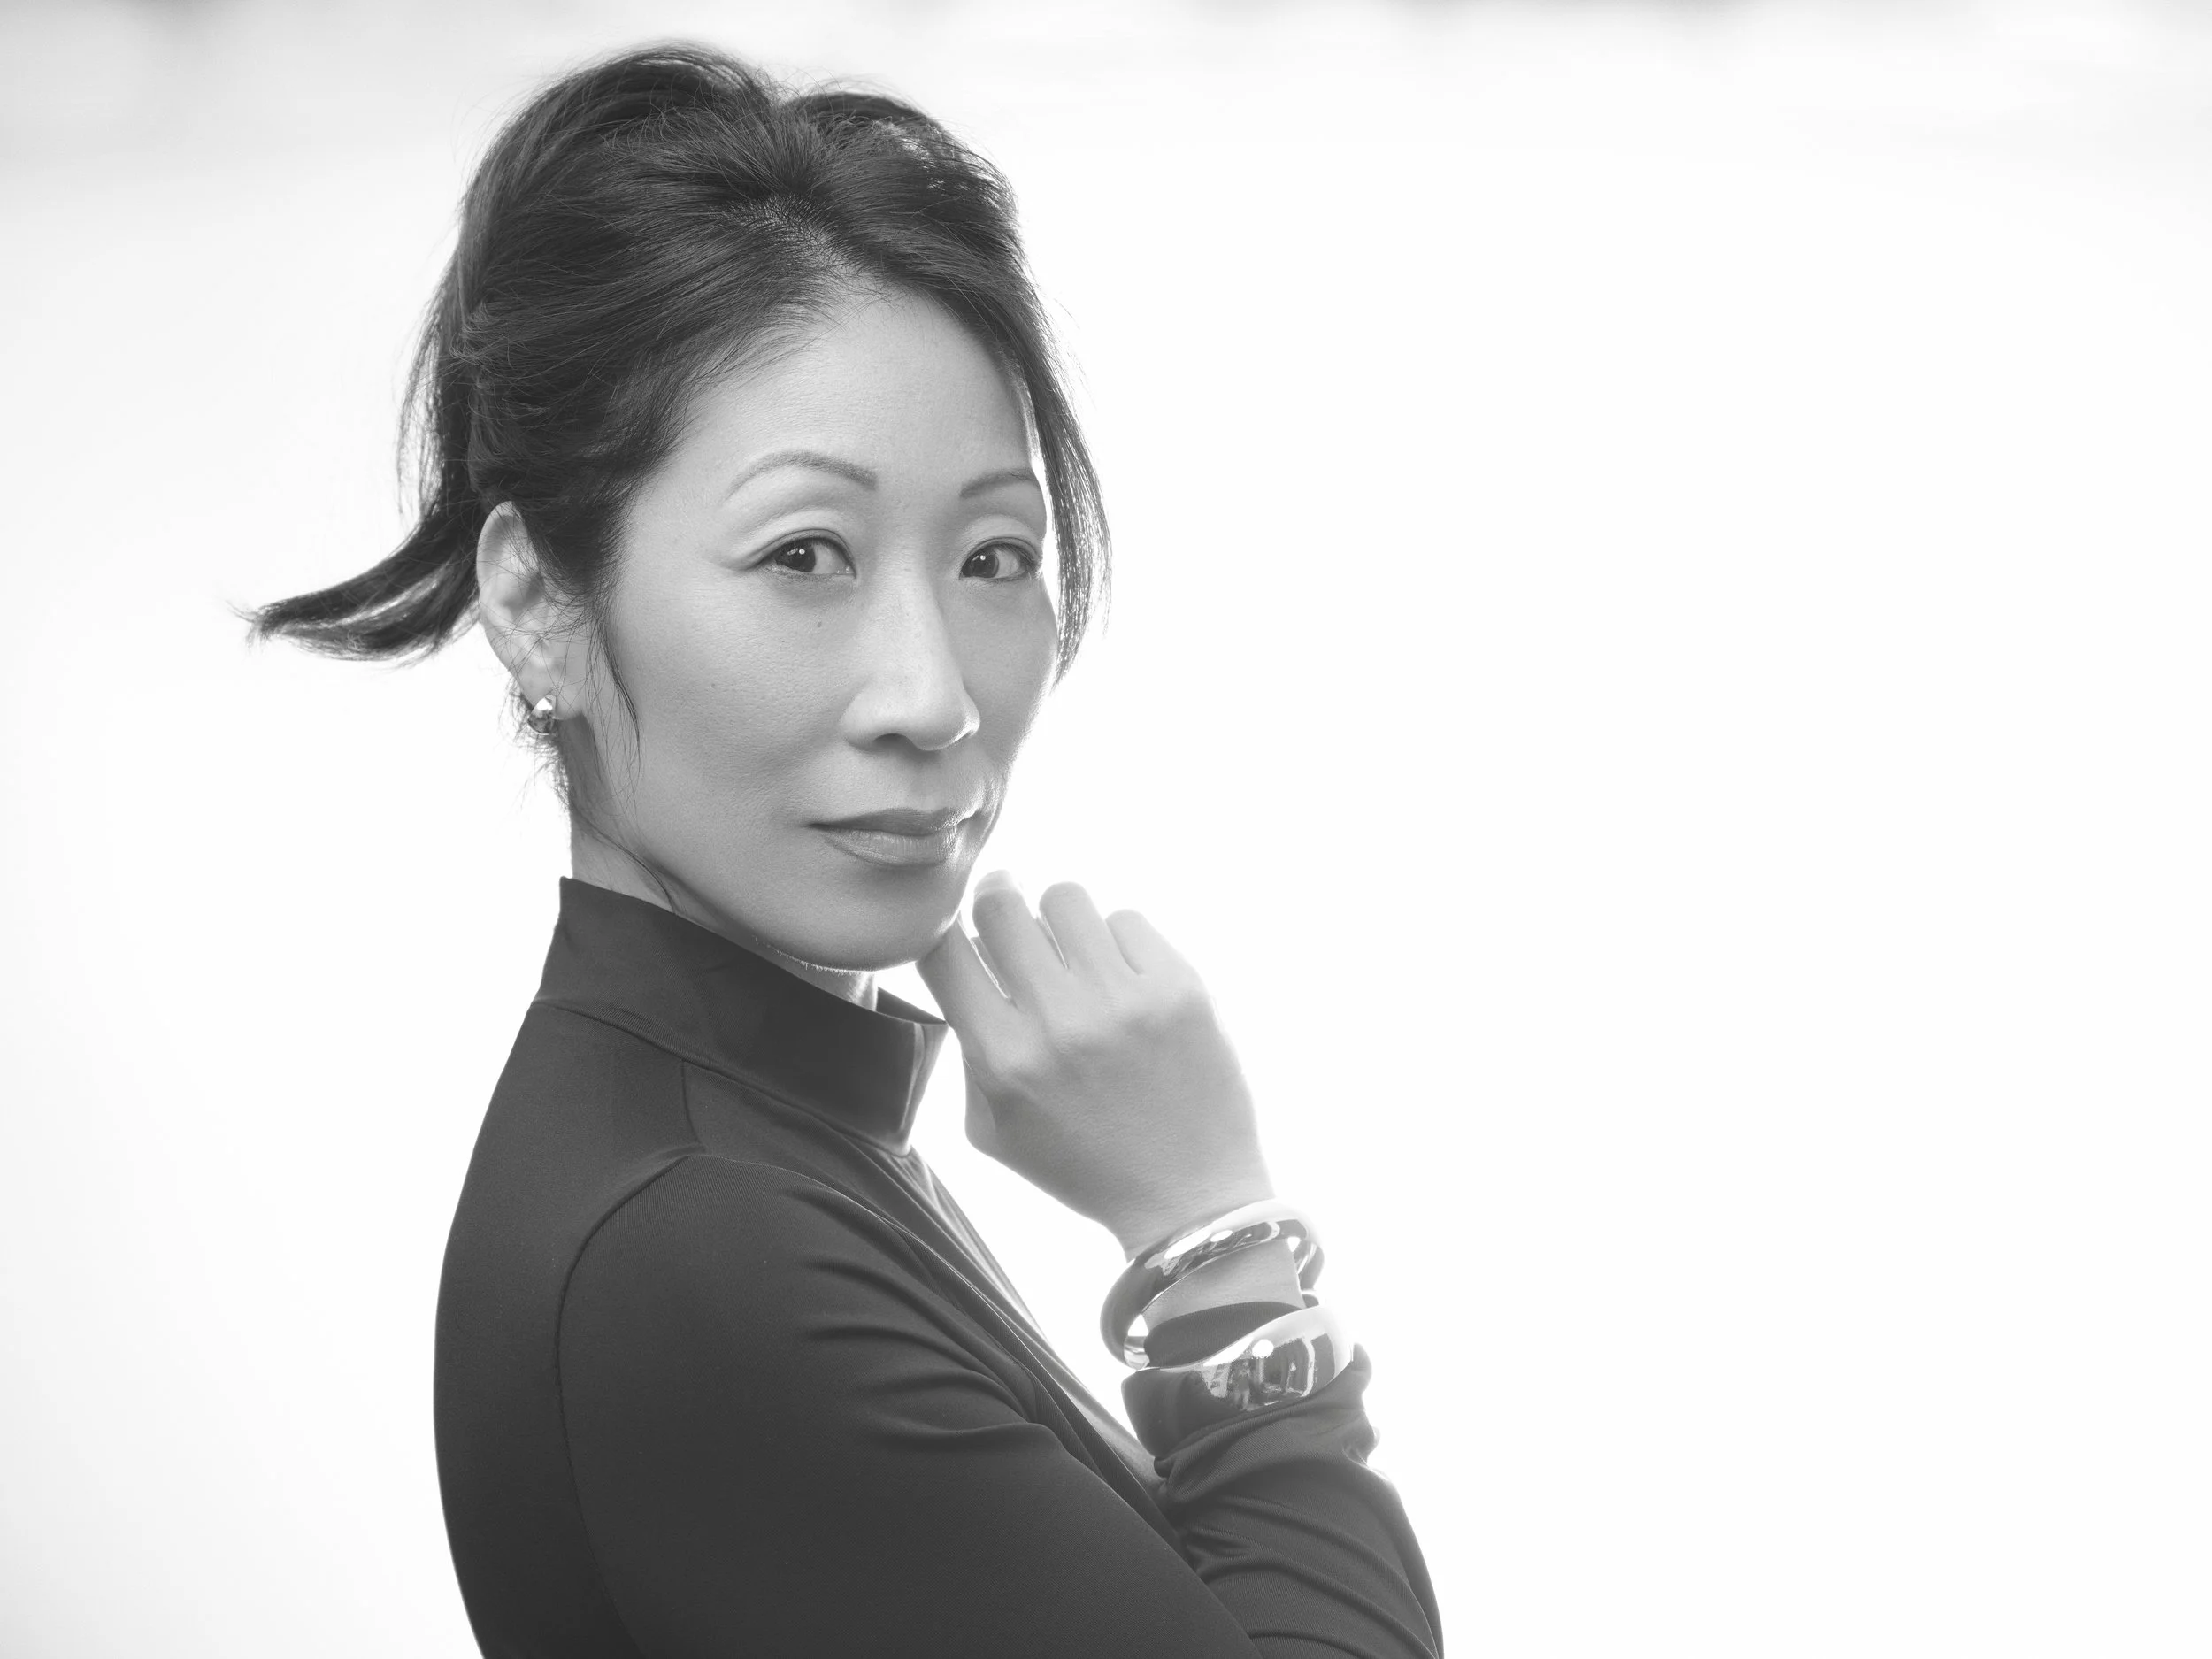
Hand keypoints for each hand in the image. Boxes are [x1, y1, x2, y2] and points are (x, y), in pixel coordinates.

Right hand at [917, 872, 1274, 1257]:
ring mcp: (1123, 1001)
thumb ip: (968, 1050)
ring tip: (1075, 957)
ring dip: (1061, 922)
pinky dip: (1118, 945)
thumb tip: (967, 965)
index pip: (943, 950)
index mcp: (1005, 1062)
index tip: (964, 938)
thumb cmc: (1082, 1163)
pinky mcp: (1179, 988)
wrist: (1186, 1196)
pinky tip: (1125, 982)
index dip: (946, 932)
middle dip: (1000, 909)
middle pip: (1000, 905)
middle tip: (1016, 929)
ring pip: (1065, 897)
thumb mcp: (993, 1130)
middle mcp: (1060, 1024)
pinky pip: (1127, 920)